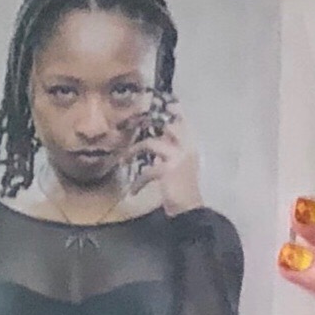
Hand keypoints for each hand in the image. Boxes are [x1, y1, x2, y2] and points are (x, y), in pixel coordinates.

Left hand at [127, 94, 203, 214]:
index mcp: (191, 146)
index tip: (159, 103)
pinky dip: (139, 181)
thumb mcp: (178, 167)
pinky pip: (147, 170)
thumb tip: (153, 142)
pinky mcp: (168, 170)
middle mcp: (187, 147)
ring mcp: (179, 157)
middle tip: (132, 122)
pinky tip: (133, 191)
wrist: (191, 211)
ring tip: (123, 159)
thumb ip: (169, 153)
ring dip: (134, 151)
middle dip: (150, 121)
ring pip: (151, 144)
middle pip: (168, 124)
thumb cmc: (184, 190)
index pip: (182, 121)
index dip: (172, 110)